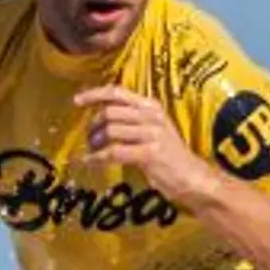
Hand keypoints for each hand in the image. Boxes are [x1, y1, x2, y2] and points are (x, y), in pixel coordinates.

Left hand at [72, 86, 203, 198]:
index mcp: (152, 106)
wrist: (193, 177)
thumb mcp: (154, 129)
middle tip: (89, 139)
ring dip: (95, 143)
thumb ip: (132, 119)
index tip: (76, 101)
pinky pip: (113, 152)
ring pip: (110, 131)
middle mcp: (152, 116)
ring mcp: (152, 134)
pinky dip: (97, 158)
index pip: (118, 92)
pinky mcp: (149, 153)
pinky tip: (90, 163)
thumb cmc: (170, 156)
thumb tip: (100, 117)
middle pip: (110, 112)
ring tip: (92, 152)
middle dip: (94, 126)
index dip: (94, 94)